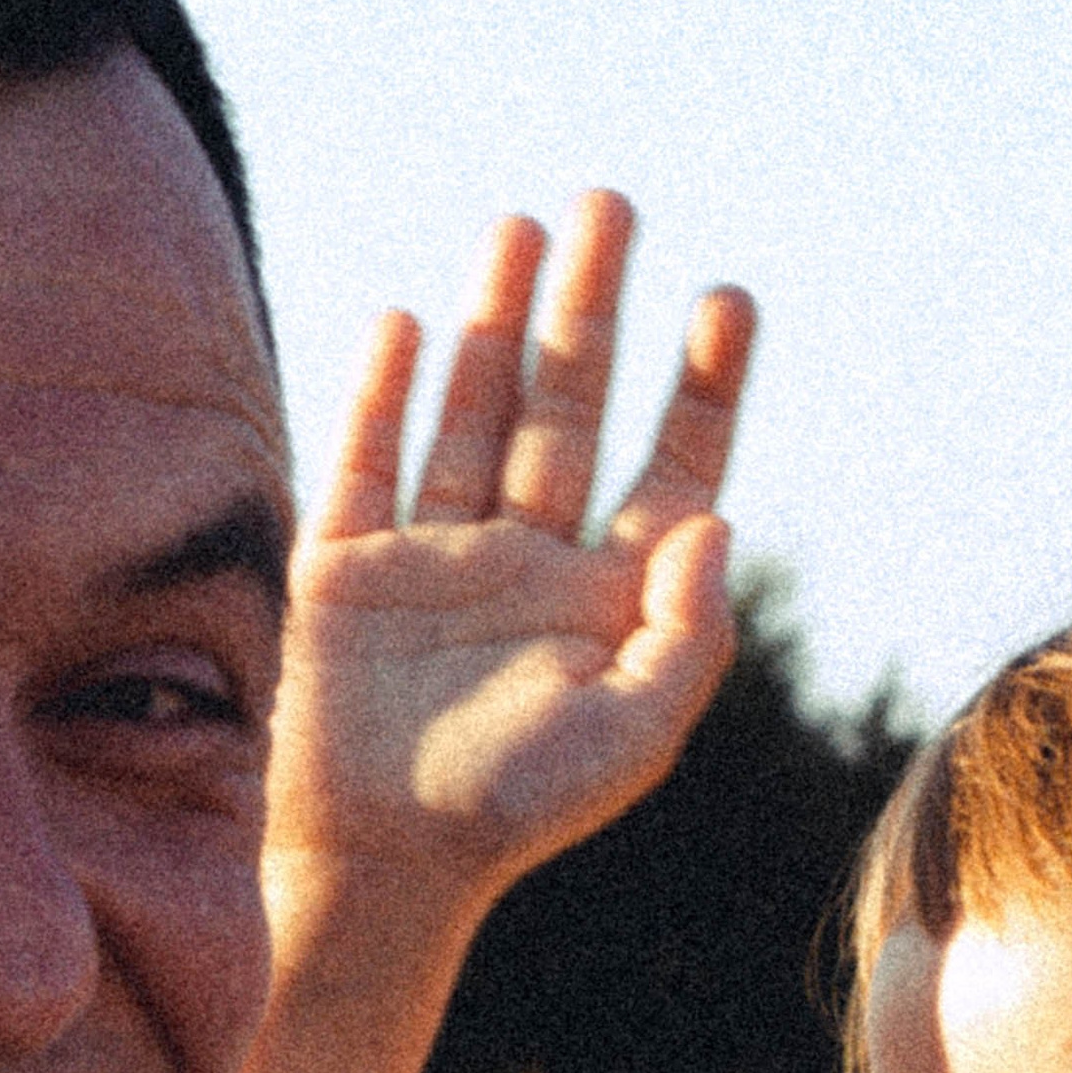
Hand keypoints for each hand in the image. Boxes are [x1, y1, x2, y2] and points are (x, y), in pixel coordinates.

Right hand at [202, 194, 755, 1072]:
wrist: (369, 869)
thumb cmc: (505, 817)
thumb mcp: (629, 739)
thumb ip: (689, 637)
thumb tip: (716, 517)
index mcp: (604, 608)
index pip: (670, 474)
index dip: (704, 389)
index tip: (727, 298)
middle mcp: (523, 571)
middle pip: (568, 411)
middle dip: (591, 310)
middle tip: (612, 203)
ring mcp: (430, 564)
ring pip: (471, 412)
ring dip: (495, 321)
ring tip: (521, 226)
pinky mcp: (344, 572)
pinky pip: (364, 461)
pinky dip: (381, 390)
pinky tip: (405, 320)